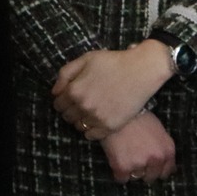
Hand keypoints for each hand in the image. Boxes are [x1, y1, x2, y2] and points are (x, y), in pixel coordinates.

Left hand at [52, 42, 174, 138]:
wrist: (141, 71)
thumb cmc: (113, 61)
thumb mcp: (86, 59)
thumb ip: (65, 73)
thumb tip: (55, 92)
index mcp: (74, 90)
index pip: (58, 104)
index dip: (62, 100)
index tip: (71, 97)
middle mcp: (83, 106)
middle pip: (67, 117)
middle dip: (71, 110)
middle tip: (83, 103)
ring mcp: (97, 118)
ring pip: (78, 127)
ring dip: (81, 120)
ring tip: (91, 111)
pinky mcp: (110, 126)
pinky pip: (91, 136)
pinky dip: (91, 130)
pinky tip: (97, 120)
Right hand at [98, 112, 176, 183]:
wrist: (118, 110)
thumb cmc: (138, 117)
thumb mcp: (159, 131)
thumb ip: (163, 148)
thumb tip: (166, 166)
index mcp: (167, 150)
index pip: (167, 171)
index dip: (158, 169)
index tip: (151, 167)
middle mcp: (156, 159)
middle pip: (151, 177)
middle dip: (143, 170)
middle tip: (135, 157)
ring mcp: (140, 164)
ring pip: (135, 177)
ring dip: (130, 169)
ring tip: (125, 152)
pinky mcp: (123, 167)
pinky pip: (121, 179)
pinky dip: (118, 171)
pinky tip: (117, 157)